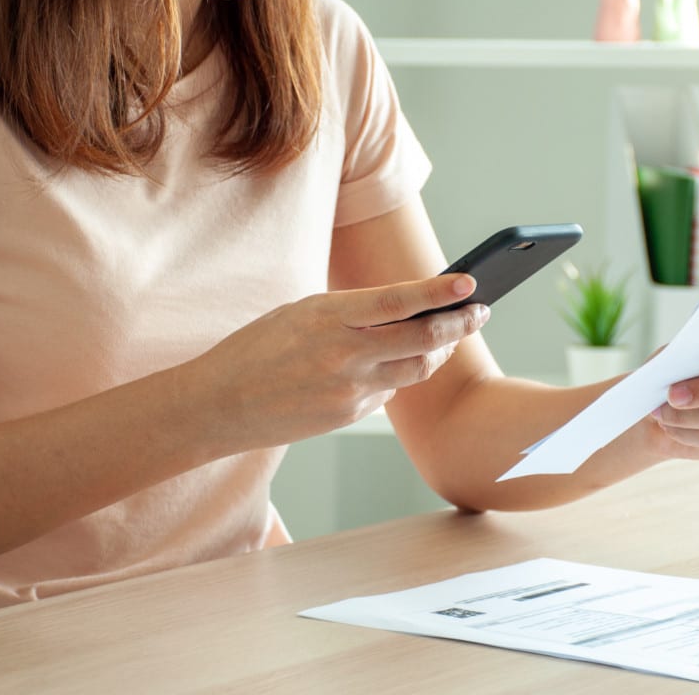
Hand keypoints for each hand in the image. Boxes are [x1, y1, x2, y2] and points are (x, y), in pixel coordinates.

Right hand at [177, 274, 488, 454]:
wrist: (219, 404)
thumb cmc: (258, 348)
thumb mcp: (301, 313)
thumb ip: (352, 312)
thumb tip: (406, 311)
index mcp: (328, 316)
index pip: (397, 301)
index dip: (438, 292)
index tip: (469, 283)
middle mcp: (343, 354)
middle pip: (421, 340)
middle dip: (458, 325)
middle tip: (480, 311)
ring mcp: (348, 389)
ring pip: (416, 369)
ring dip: (438, 351)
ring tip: (450, 334)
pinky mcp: (347, 415)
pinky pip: (389, 390)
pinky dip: (401, 372)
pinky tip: (405, 360)